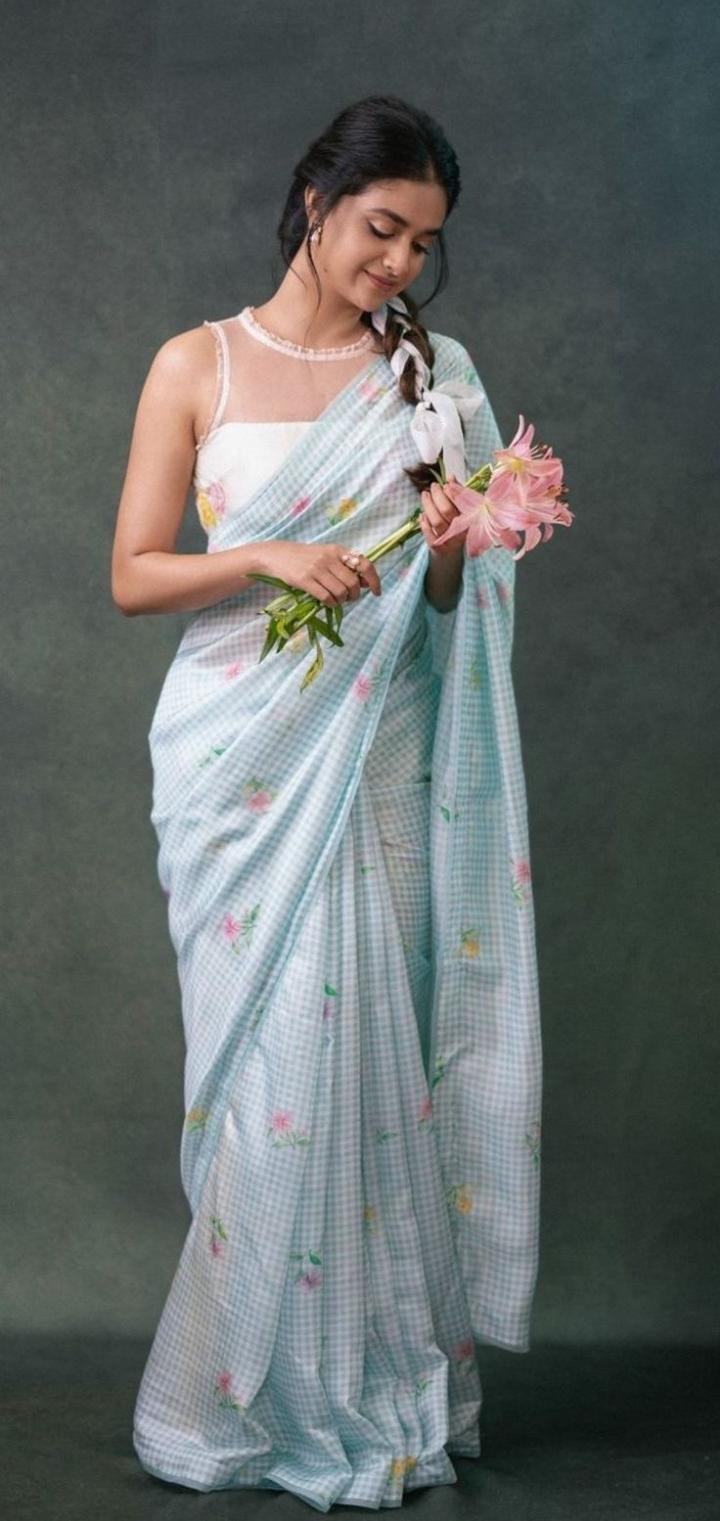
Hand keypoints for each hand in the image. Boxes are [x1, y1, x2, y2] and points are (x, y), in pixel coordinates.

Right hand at [255, 539, 381, 605]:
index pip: (364, 564)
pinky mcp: (305, 580)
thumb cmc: (306, 557)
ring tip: (336, 600)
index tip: (377, 591)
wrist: (278, 555)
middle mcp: (329, 558)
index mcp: (338, 550)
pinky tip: (328, 602)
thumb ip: (345, 567)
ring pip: (341, 592)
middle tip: (349, 598)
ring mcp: (316, 569)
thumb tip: (365, 582)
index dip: (374, 579)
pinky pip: (326, 597)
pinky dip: (331, 604)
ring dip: (342, 601)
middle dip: (355, 595)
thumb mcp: (327, 555)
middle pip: (353, 583)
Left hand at [419, 476, 466, 554]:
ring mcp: (450, 541)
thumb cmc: (458, 524)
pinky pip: (429, 534)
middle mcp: (462, 531)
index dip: (452, 492)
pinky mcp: (439, 548)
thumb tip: (450, 477)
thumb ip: (458, 492)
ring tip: (425, 495)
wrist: (452, 551)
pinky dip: (424, 523)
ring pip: (436, 521)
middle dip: (438, 496)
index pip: (462, 503)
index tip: (445, 484)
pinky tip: (422, 515)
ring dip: (428, 506)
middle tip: (433, 486)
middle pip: (447, 510)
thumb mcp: (461, 507)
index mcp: (471, 519)